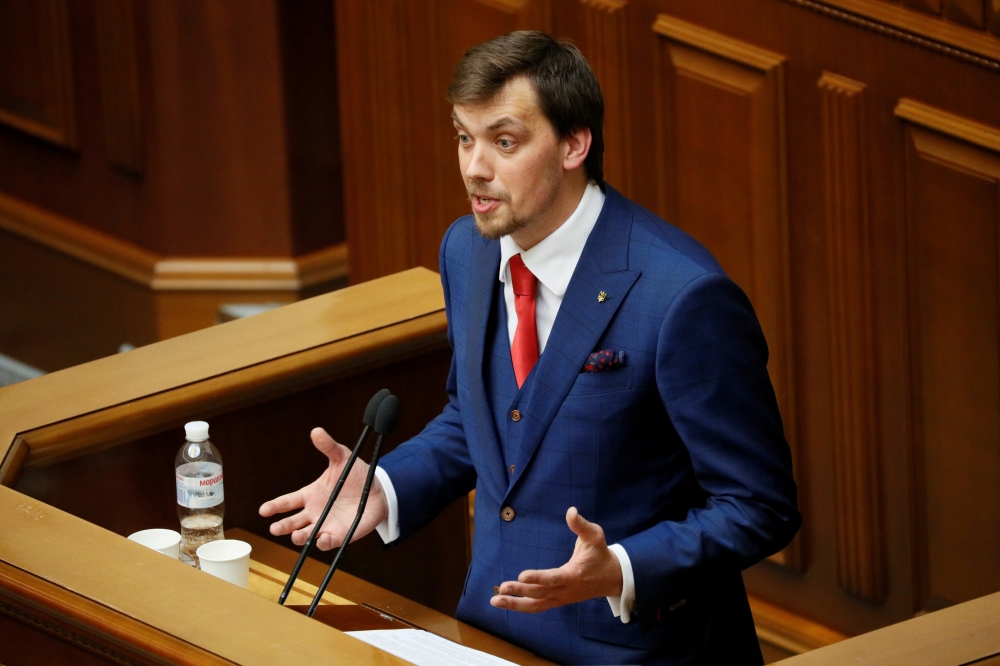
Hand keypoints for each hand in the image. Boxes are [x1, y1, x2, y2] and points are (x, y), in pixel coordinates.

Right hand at [258, 427, 388, 550]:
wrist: (378, 490)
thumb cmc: (356, 474)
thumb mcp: (342, 458)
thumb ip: (329, 447)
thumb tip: (316, 431)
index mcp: (310, 494)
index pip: (287, 502)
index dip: (275, 506)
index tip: (264, 510)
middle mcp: (314, 512)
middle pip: (292, 522)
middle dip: (282, 526)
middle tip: (274, 528)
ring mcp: (325, 525)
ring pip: (306, 535)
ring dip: (299, 537)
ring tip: (296, 535)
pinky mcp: (339, 535)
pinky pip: (328, 542)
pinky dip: (323, 543)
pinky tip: (322, 539)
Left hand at [491, 507, 622, 612]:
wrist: (611, 578)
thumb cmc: (600, 554)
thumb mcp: (595, 536)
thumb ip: (582, 525)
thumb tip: (571, 511)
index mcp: (573, 575)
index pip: (553, 578)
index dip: (537, 578)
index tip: (521, 575)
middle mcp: (565, 591)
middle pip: (540, 594)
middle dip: (520, 592)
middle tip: (502, 587)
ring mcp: (560, 599)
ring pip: (536, 605)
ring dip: (515, 604)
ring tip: (495, 600)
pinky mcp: (557, 601)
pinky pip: (537, 607)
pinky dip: (521, 606)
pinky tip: (505, 602)